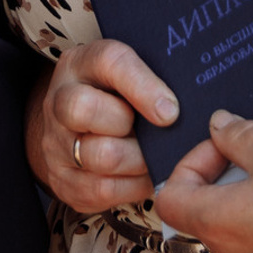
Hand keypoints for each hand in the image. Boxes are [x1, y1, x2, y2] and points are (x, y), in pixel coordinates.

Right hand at [26, 39, 178, 212]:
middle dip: (129, 125)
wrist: (75, 130)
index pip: (109, 61)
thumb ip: (155, 78)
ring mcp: (55, 143)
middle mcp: (59, 100)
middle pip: (84, 109)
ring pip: (99, 156)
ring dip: (137, 160)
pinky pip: (102, 190)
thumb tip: (196, 100)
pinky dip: (131, 186)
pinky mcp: (63, 181)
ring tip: (152, 155)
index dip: (142, 86)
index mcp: (81, 63)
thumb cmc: (115, 98)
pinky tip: (141, 174)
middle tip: (153, 132)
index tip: (171, 110)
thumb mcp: (130, 74)